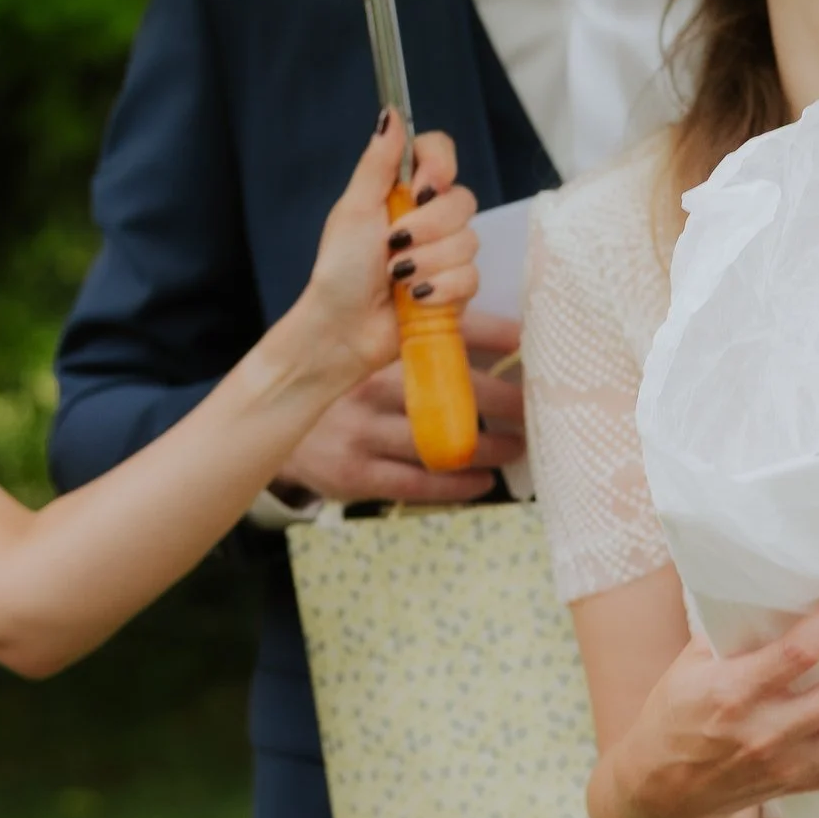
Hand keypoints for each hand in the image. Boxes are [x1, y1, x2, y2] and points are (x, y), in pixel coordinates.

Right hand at [273, 311, 524, 505]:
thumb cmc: (344, 380)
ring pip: (442, 444)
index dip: (504, 339)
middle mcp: (370, 382)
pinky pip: (417, 484)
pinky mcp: (353, 473)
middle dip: (509, 402)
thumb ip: (427, 335)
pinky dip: (458, 486)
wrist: (275, 422)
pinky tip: (483, 482)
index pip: (455, 331)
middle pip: (457, 392)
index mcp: (380, 341)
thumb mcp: (375, 345)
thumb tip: (509, 335)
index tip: (541, 348)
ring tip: (519, 447)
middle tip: (543, 408)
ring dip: (491, 448)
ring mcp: (361, 430)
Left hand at [282, 120, 480, 415]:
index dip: (440, 165)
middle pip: (463, 199)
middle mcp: (429, 218)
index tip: (422, 186)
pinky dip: (440, 290)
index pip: (441, 153)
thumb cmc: (339, 270)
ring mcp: (445, 254)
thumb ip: (378, 162)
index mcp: (403, 191)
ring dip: (428, 263)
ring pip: (469, 242)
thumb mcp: (355, 209)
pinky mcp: (455, 290)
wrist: (342, 329)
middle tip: (394, 243)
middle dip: (428, 226)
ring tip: (396, 279)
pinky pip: (471, 278)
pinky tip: (415, 300)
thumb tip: (391, 112)